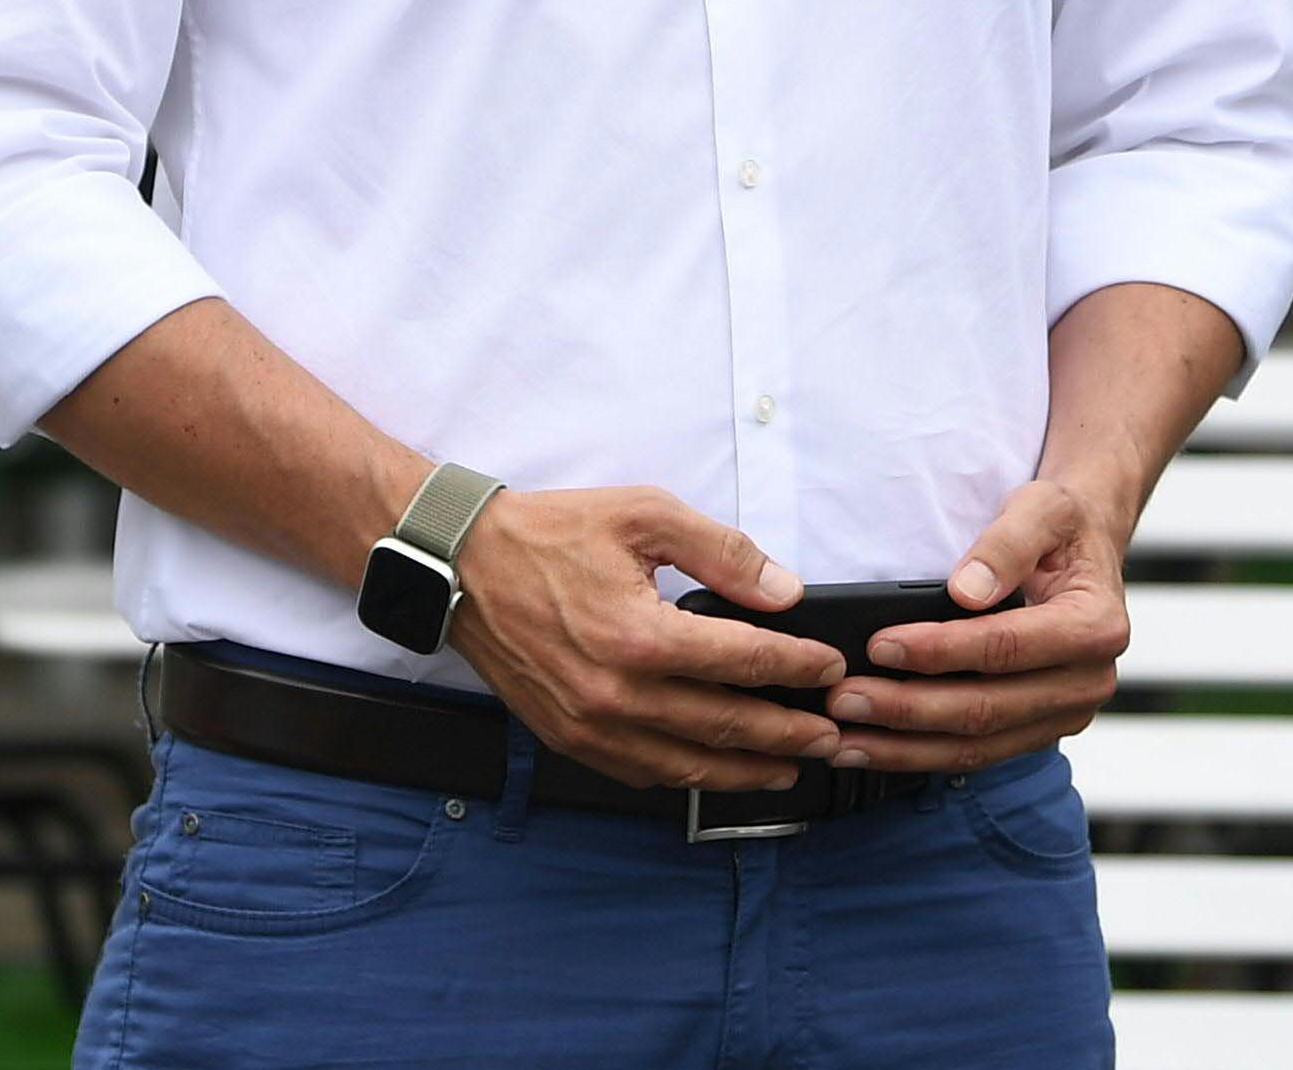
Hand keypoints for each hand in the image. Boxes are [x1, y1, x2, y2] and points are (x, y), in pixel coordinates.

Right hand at [445, 486, 850, 792]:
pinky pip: (638, 771)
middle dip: (788, 734)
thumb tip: (784, 590)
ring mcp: (589, 724)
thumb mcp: (645, 515)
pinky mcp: (567, 736)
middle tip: (831, 736)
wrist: (460, 566)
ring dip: (744, 771)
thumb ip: (723, 553)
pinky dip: (684, 777)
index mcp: (642, 636)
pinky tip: (713, 773)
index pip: (745, 661)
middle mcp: (617, 693)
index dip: (798, 667)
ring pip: (685, 763)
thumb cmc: (549, 535)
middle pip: (725, 725)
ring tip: (788, 769)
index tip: (830, 667)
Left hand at [821, 479, 1130, 772]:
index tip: (881, 645)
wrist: (1085, 549)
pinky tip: (876, 747)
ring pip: (976, 746)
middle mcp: (1088, 681)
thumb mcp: (1044, 509)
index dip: (939, 651)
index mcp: (1096, 626)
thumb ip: (1007, 543)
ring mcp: (1065, 714)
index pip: (1005, 647)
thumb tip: (966, 590)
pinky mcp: (1037, 731)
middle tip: (844, 699)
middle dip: (907, 709)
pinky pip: (976, 754)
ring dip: (904, 747)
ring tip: (844, 739)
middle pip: (986, 709)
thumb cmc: (1063, 528)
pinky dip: (921, 754)